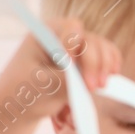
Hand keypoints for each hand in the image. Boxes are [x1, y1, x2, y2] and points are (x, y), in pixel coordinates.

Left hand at [3, 18, 120, 120]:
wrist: (25, 104)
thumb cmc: (23, 92)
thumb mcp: (41, 84)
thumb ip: (64, 78)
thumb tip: (87, 78)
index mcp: (45, 35)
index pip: (71, 29)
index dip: (76, 45)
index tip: (71, 65)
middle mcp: (64, 37)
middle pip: (91, 40)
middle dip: (94, 63)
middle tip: (93, 86)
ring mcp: (78, 48)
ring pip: (103, 48)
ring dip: (105, 67)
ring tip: (100, 87)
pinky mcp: (88, 60)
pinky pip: (109, 56)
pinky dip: (111, 66)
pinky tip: (110, 78)